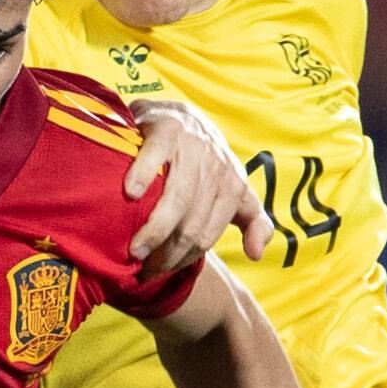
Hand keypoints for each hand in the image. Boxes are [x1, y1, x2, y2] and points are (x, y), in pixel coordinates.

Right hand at [125, 100, 274, 270]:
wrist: (183, 116)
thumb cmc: (208, 164)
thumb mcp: (237, 191)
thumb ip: (253, 222)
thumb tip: (256, 254)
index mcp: (233, 187)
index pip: (206, 236)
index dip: (182, 259)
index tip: (158, 271)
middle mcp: (216, 168)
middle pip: (190, 224)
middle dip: (166, 253)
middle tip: (142, 269)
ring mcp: (192, 148)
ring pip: (176, 199)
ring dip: (155, 229)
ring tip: (134, 250)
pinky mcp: (167, 130)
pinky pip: (154, 157)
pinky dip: (142, 176)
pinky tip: (130, 194)